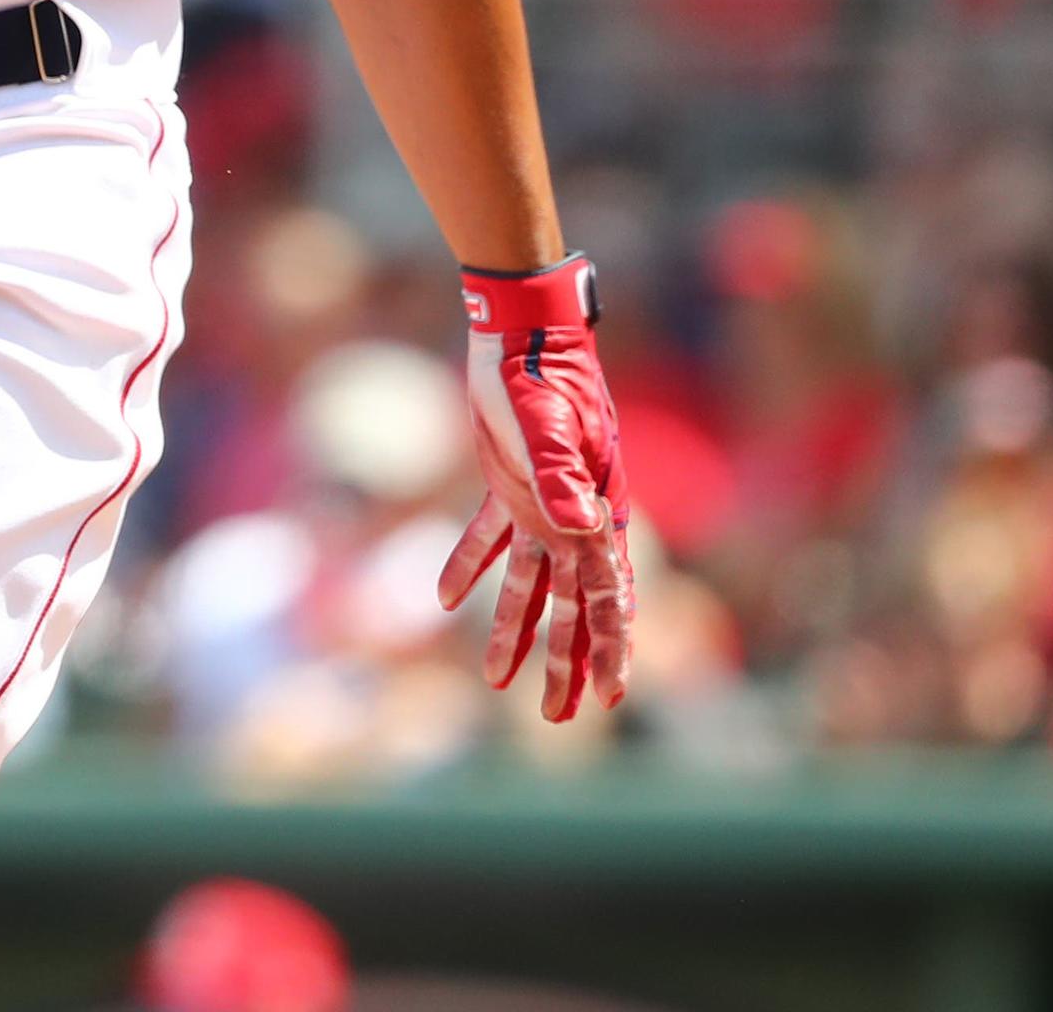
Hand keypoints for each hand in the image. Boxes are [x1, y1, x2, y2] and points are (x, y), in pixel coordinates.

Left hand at [438, 254, 634, 723]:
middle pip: (573, 607)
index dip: (612, 647)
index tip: (611, 697)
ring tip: (497, 683)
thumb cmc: (539, 377)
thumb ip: (561, 477)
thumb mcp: (548, 428)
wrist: (516, 335)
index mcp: (596, 514)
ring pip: (531, 585)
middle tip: (556, 718)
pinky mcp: (508, 488)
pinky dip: (467, 569)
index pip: (611, 595)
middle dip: (566, 663)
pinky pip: (489, 541)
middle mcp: (575, 520)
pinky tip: (440, 601)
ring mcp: (542, 506)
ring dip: (516, 631)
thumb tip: (581, 526)